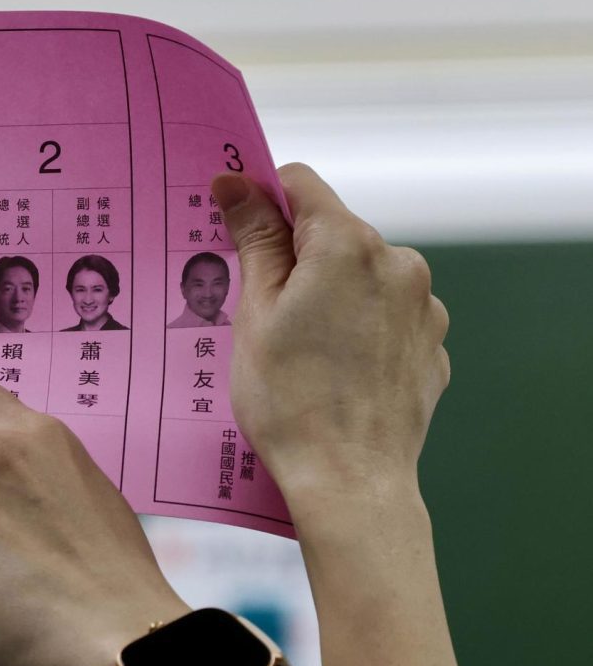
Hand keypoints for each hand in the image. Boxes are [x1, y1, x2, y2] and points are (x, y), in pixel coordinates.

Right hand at [211, 163, 450, 506]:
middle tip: (260, 310)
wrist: (349, 481)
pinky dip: (357, 326)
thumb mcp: (254, 313)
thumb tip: (237, 184)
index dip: (262, 198)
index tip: (235, 225)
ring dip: (328, 293)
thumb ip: (255, 239)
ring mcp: (422, 305)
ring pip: (360, 274)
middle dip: (295, 256)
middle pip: (332, 232)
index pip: (300, 184)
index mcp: (347, 245)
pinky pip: (385, 314)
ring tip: (299, 349)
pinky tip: (332, 368)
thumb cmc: (291, 403)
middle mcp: (398, 263)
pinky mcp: (431, 343)